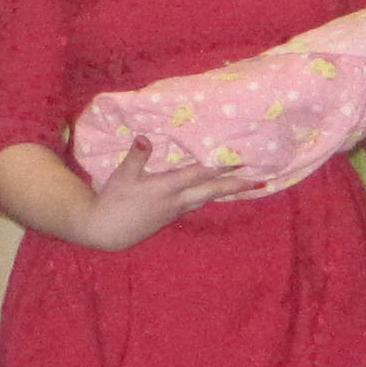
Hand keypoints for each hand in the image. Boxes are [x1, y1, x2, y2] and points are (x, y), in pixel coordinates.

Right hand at [72, 138, 252, 250]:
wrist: (105, 230)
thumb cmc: (113, 200)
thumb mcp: (122, 175)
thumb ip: (136, 155)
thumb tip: (145, 137)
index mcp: (167, 188)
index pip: (200, 174)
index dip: (221, 165)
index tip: (241, 159)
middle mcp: (177, 201)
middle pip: (213, 191)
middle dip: (237, 185)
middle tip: (260, 180)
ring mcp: (176, 210)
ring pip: (207, 198)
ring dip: (226, 191)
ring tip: (244, 185)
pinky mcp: (171, 216)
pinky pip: (197, 203)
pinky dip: (210, 195)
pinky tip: (213, 191)